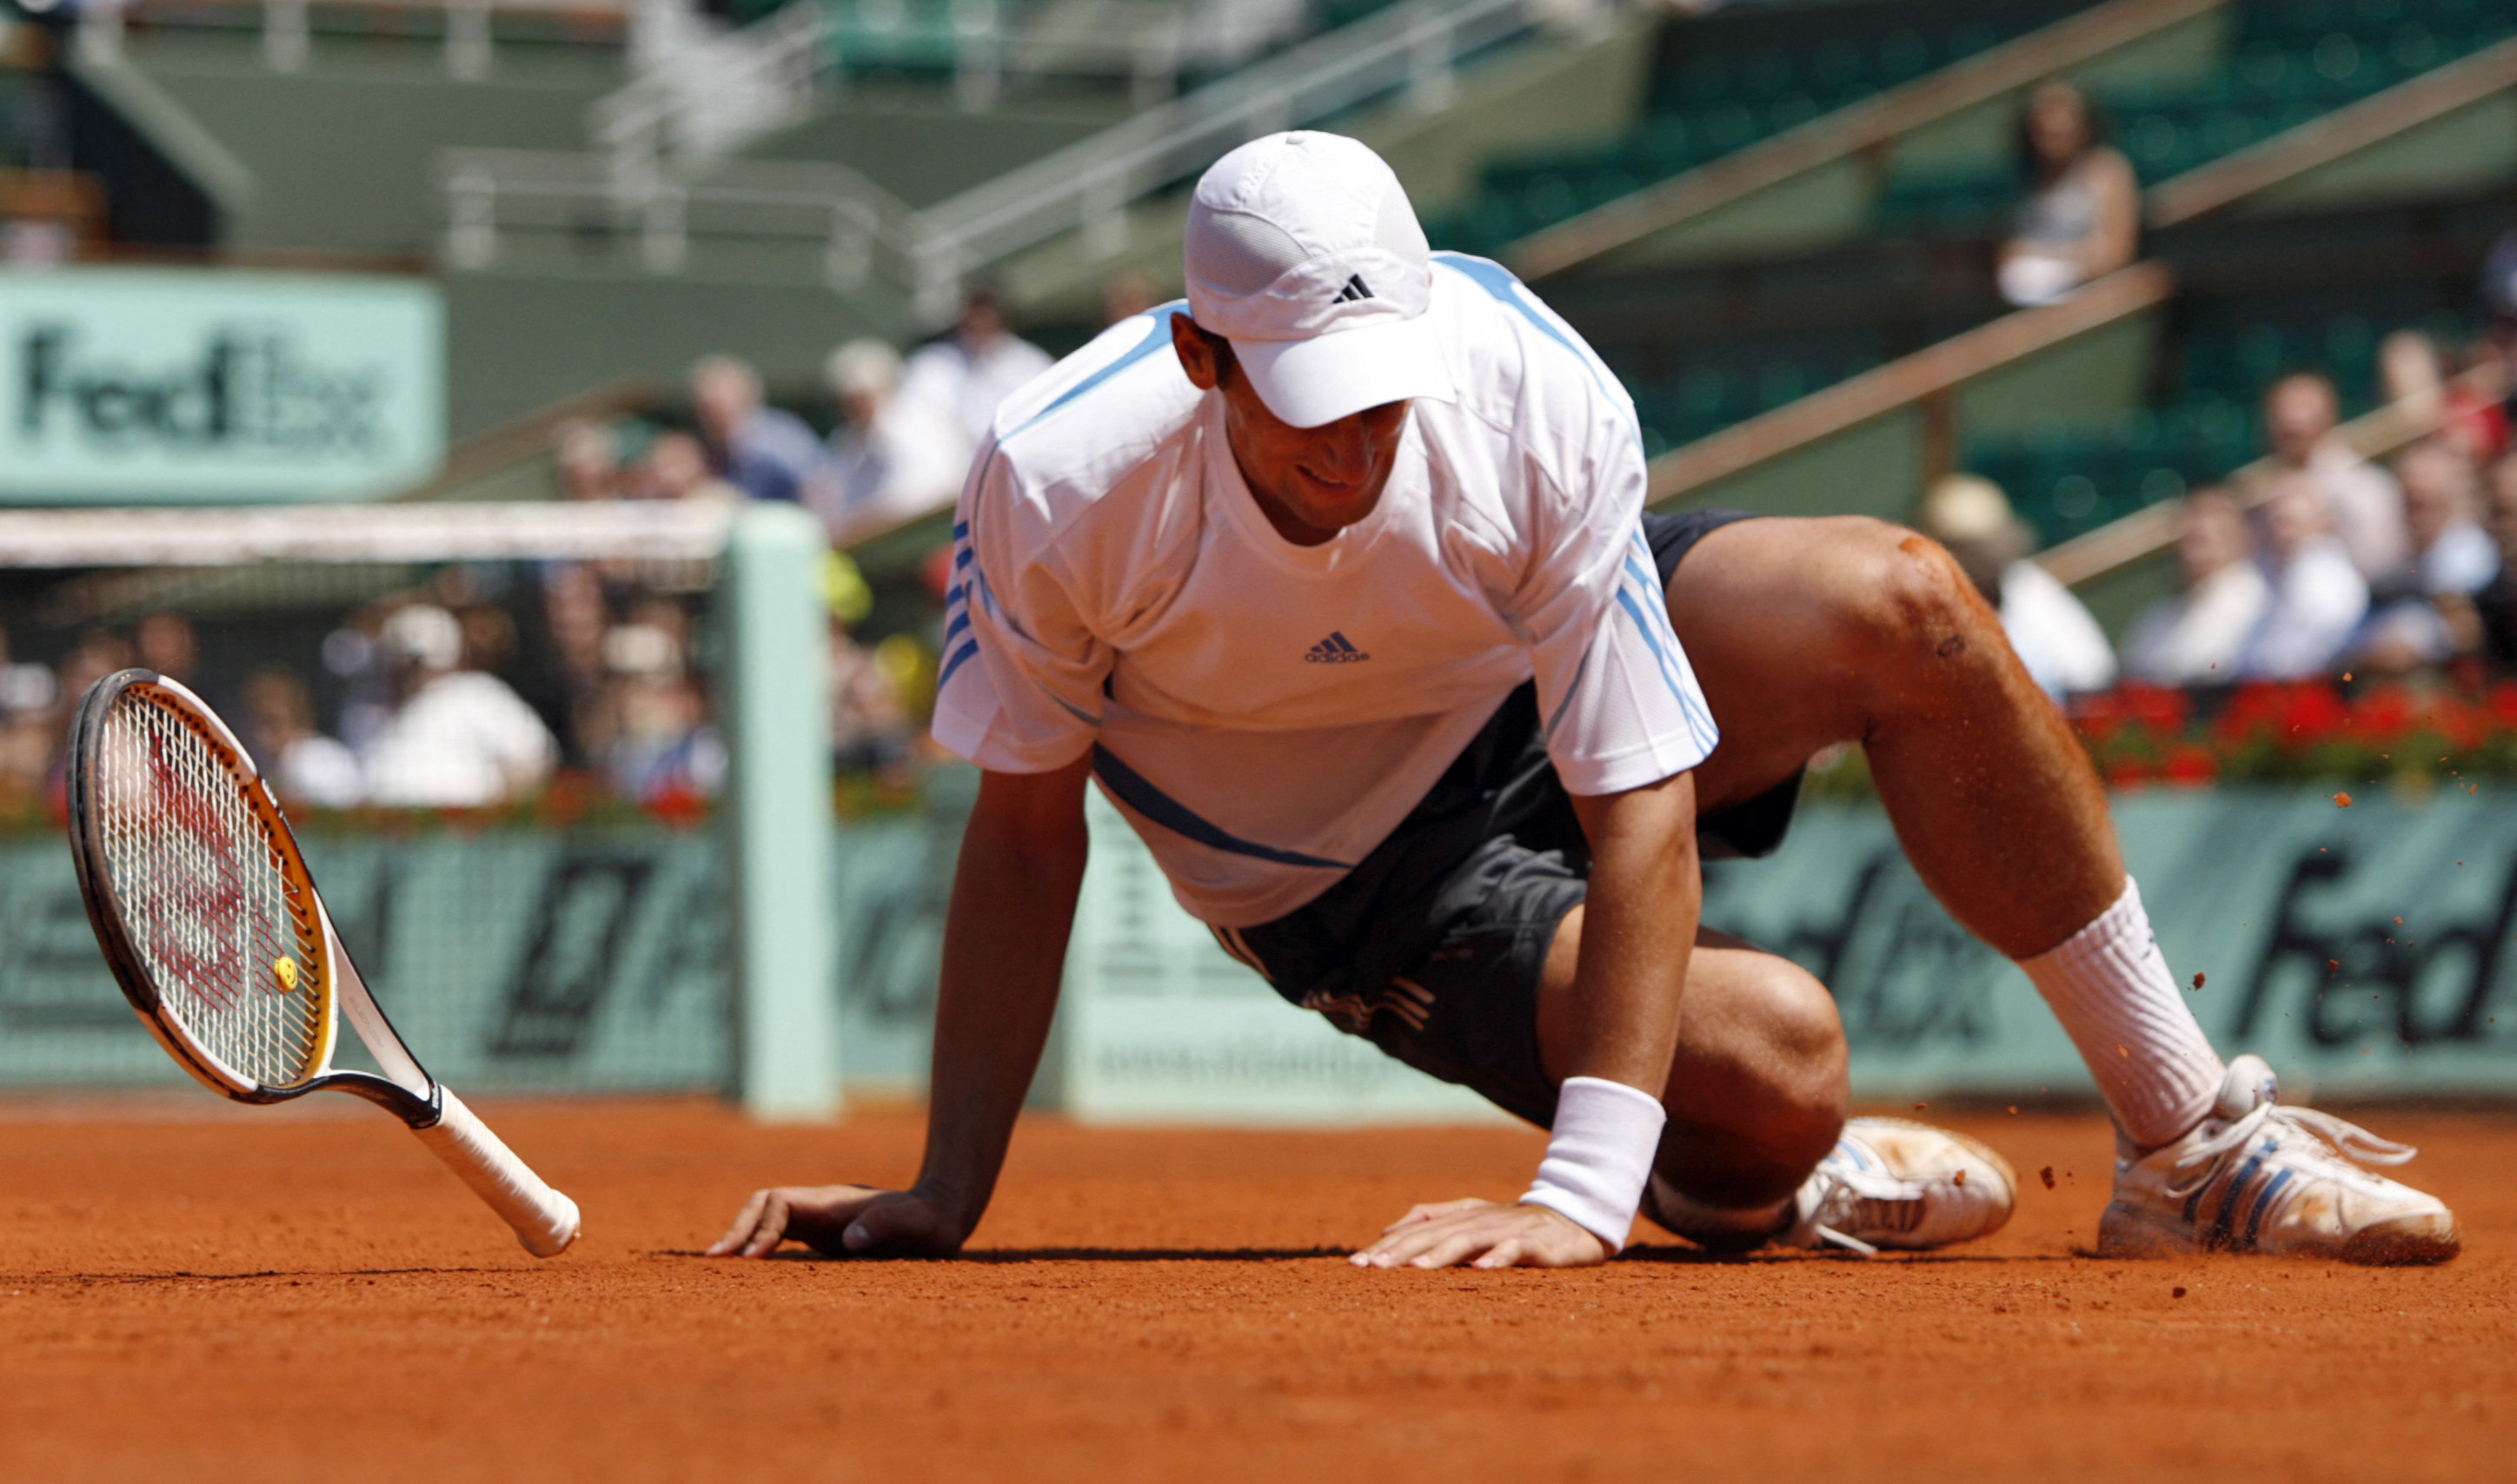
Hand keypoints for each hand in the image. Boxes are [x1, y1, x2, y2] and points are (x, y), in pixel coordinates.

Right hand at [705, 1184, 965, 1258]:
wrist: (942, 1211)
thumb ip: (885, 1225)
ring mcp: (819, 1219)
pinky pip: (780, 1235)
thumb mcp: (917, 1223)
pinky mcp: (823, 1235)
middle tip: (712, 1259)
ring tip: (715, 1264)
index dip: (762, 1228)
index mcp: (834, 1203)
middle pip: (763, 1205)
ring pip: (766, 1218)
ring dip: (742, 1236)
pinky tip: (745, 1270)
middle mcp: (820, 1206)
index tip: (752, 1259)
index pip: (781, 1203)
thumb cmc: (930, 1220)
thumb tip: (848, 1239)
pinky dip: (759, 1247)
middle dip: (738, 1228)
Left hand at [1349, 1198, 1608, 1269]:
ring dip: (1442, 1253)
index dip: (1387, 1245)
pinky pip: (1515, 1248)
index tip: (1356, 1265)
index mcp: (1461, 1215)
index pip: (1417, 1229)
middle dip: (1402, 1250)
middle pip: (1435, 1233)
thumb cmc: (1516, 1225)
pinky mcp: (1536, 1243)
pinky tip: (1482, 1270)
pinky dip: (1499, 1257)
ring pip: (1469, 1239)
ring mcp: (1507, 1229)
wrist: (1575, 1221)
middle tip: (1372, 1268)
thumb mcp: (1471, 1218)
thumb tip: (1386, 1229)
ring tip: (1416, 1269)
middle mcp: (1479, 1219)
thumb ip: (1431, 1217)